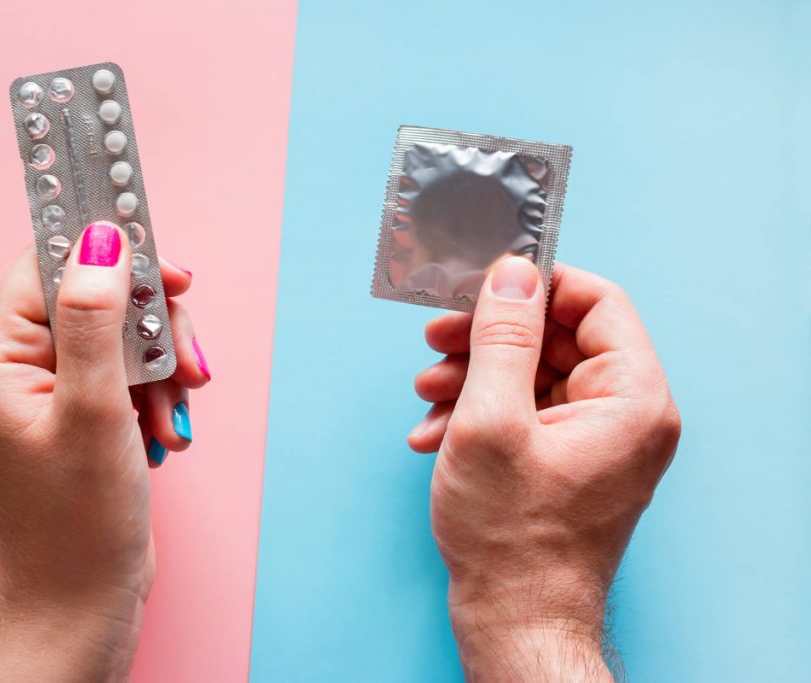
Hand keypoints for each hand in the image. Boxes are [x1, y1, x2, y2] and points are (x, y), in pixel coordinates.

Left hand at [0, 222, 210, 680]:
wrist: (83, 604)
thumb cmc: (78, 522)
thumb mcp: (95, 410)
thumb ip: (95, 317)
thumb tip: (101, 236)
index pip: (52, 265)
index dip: (116, 260)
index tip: (174, 276)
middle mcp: (12, 367)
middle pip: (95, 299)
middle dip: (152, 332)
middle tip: (188, 367)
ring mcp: (44, 393)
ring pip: (119, 338)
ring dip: (161, 371)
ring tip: (172, 422)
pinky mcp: (75, 416)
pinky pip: (124, 375)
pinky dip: (155, 397)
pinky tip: (165, 435)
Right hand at [409, 257, 680, 681]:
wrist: (514, 621)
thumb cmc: (511, 538)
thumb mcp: (492, 420)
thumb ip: (503, 338)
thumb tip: (512, 273)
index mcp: (631, 398)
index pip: (597, 302)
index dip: (537, 286)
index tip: (483, 286)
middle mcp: (625, 416)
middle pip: (557, 338)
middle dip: (488, 339)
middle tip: (437, 340)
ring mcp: (597, 441)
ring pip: (534, 376)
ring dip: (474, 378)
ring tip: (428, 396)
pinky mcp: (568, 462)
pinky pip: (527, 413)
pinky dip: (480, 414)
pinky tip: (436, 434)